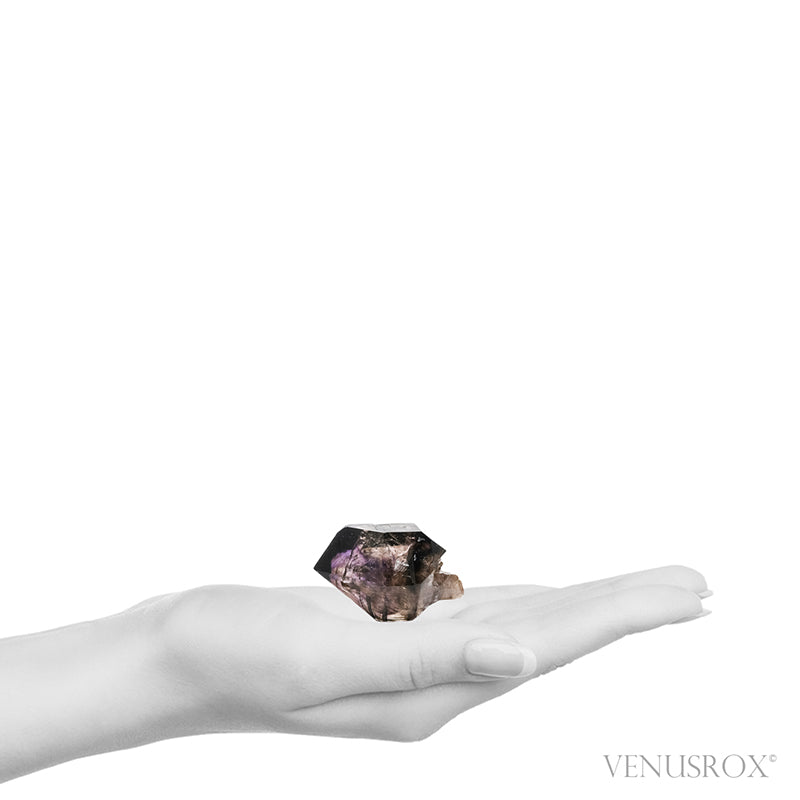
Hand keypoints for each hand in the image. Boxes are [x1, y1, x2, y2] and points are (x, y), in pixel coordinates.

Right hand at [152, 564, 710, 742]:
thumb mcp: (327, 662)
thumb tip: (523, 664)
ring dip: (586, 602)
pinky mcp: (392, 635)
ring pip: (524, 622)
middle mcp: (439, 681)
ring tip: (641, 592)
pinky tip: (548, 599)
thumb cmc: (238, 654)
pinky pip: (479, 613)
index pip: (552, 645)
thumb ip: (427, 663)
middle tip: (696, 586)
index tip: (691, 594)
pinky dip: (529, 599)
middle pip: (554, 635)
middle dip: (627, 607)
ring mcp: (416, 658)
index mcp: (433, 692)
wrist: (183, 650)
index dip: (624, 615)